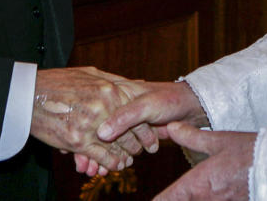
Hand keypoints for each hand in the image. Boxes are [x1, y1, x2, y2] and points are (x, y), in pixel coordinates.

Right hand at [30, 67, 157, 172]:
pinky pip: (101, 156)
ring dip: (124, 155)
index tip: (150, 135)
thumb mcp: (90, 74)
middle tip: (142, 151)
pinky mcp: (77, 141)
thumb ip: (114, 81)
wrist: (30, 93)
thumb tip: (137, 84)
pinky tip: (115, 166)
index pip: (137, 113)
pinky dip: (110, 163)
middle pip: (131, 131)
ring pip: (117, 146)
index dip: (146, 127)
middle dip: (138, 144)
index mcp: (110, 89)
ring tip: (128, 161)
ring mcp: (91, 124)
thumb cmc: (59, 81)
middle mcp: (104, 106)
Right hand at [72, 81, 209, 176]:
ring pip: (102, 141)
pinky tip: (101, 169)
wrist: (189, 106)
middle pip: (94, 130)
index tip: (77, 150)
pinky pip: (113, 147)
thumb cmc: (168, 99)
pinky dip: (107, 159)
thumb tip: (103, 133)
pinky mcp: (129, 133)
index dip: (84, 132)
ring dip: (96, 157)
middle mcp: (115, 106)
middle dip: (88, 151)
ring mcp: (122, 121)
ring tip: (93, 172)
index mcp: (115, 94)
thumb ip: (125, 117)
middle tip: (85, 168)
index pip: (93, 114)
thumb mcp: (146, 105)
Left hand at [153, 123, 254, 200]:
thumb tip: (172, 128)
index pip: (164, 200)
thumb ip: (192, 137)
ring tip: (192, 194)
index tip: (154, 199)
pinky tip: (209, 195)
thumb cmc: (249, 152)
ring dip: (191, 200)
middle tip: (171, 196)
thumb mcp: (219, 140)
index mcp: (196, 185)